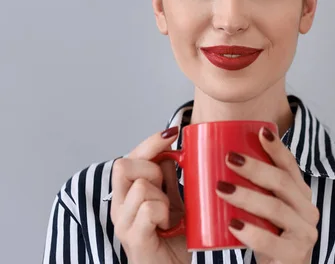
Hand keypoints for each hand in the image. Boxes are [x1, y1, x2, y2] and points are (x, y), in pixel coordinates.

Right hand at [110, 128, 190, 263]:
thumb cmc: (175, 239)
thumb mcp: (175, 201)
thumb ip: (171, 179)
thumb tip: (177, 150)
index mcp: (128, 195)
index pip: (130, 157)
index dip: (150, 142)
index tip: (173, 132)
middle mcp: (119, 206)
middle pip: (124, 164)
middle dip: (153, 169)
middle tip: (167, 192)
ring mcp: (123, 223)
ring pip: (140, 186)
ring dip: (163, 197)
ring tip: (170, 216)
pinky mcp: (133, 239)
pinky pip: (148, 209)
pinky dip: (164, 213)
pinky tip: (168, 226)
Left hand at [215, 127, 318, 263]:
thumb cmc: (266, 239)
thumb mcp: (264, 211)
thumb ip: (254, 189)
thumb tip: (221, 155)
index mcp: (300, 196)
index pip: (291, 166)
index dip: (277, 148)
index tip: (259, 130)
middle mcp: (307, 211)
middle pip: (283, 182)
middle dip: (255, 167)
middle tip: (229, 158)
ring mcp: (304, 233)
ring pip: (276, 208)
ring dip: (247, 196)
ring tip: (221, 188)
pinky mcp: (295, 255)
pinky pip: (272, 241)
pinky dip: (252, 232)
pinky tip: (233, 225)